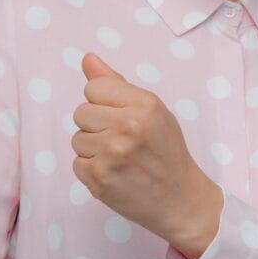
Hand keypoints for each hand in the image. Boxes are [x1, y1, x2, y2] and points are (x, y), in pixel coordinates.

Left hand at [70, 52, 220, 255]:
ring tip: (119, 159)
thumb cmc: (165, 151)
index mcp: (144, 105)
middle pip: (80, 112)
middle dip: (96, 126)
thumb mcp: (152, 110)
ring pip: (76, 139)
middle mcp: (128, 126)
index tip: (121, 117)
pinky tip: (114, 174)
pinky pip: (77, 164)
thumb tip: (87, 59)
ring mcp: (112, 154)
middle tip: (122, 141)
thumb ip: (116, 83)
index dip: (104, 103)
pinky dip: (92, 170)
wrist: (180, 199)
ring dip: (93, 149)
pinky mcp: (100, 178)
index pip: (93, 88)